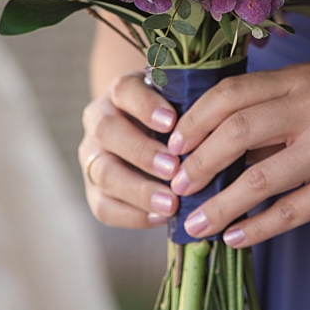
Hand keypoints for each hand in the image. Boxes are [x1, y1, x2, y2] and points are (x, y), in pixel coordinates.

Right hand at [78, 71, 179, 228]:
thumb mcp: (182, 104)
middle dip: (141, 152)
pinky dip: (132, 215)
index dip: (145, 106)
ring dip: (138, 189)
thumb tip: (217, 127)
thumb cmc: (178, 119)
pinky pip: (103, 207)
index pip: (124, 91)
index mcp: (120, 93)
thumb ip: (191, 110)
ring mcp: (92, 156)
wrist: (153, 139)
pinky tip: (160, 218)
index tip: (172, 123)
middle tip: (174, 168)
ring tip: (171, 203)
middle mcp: (99, 121)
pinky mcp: (94, 189)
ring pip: (102, 172)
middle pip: (106, 131)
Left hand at [160, 63, 309, 246]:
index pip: (230, 94)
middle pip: (234, 132)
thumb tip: (217, 144)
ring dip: (218, 205)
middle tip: (175, 186)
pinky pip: (290, 211)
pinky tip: (235, 239)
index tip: (171, 146)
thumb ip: (279, 113)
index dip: (193, 121)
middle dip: (196, 163)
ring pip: (257, 178)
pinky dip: (257, 228)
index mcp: (304, 80)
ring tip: (194, 225)